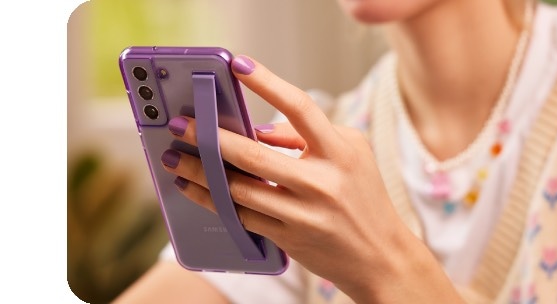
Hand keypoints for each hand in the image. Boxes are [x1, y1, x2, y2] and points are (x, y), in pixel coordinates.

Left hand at [161, 55, 462, 302]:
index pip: (301, 108)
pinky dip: (212, 200)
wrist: (380, 256)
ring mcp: (304, 212)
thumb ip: (308, 138)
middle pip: (253, 154)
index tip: (238, 65)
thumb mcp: (353, 154)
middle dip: (210, 137)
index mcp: (341, 152)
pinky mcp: (290, 237)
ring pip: (238, 189)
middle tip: (181, 125)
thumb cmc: (364, 197)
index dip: (268, 83)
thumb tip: (258, 130)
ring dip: (200, 173)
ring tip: (176, 158)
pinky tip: (193, 189)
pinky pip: (241, 215)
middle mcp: (323, 181)